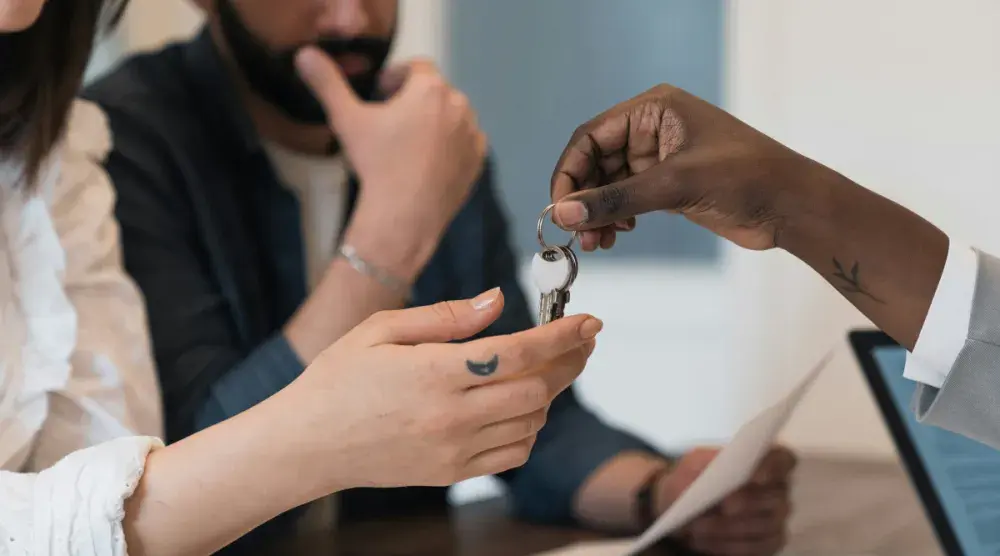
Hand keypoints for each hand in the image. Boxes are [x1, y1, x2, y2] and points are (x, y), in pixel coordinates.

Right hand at [286, 288, 600, 490]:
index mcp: (434, 373)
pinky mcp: (452, 472)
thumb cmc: (338, 379)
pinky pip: (513, 452)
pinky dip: (529, 427)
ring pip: (531, 422)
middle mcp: (451, 415)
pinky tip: (521, 405)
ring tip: (548, 367)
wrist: (307, 444)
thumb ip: (446, 316)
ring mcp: (454, 449)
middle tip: (580, 340)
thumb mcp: (382, 329)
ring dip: (549, 392)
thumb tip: (498, 300)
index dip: (562, 336)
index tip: (590, 321)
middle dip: (569, 361)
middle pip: (537, 390)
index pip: (519, 352)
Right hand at [296, 48, 487, 277]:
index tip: (380, 96)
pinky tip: (427, 162)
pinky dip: (449, 145)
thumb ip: (327, 83)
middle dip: (414, 100)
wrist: (405, 216)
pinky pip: (465, 142)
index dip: (397, 78)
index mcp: (430, 89)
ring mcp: (472, 134)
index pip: (417, 67)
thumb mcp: (346, 120)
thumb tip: (304, 54)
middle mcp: (459, 105)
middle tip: (390, 124)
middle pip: (435, 92)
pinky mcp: (478, 160)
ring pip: (452, 116)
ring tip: (408, 144)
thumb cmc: (376, 163)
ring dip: (434, 121)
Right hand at [549, 83, 825, 252]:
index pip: (591, 136)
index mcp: (653, 109)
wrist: (790, 206)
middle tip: (578, 233)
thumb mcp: (674, 185)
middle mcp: (651, 129)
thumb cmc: (744, 178)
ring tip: (597, 242)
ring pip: (609, 184)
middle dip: (584, 198)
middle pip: (596, 162)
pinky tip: (617, 235)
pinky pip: (627, 199)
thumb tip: (565, 212)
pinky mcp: (668, 185)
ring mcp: (659, 158)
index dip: (571, 172)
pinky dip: (615, 218)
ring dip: (597, 213)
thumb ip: (616, 199)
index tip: (559, 206)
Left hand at [658, 446, 795, 555]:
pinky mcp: (768, 543)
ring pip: (764, 526)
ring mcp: (776, 519)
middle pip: (777, 497)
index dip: (773, 467)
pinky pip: (754, 548)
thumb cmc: (695, 478)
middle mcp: (778, 490)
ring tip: (698, 527)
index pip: (782, 460)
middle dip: (750, 502)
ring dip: (729, 528)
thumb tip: (720, 469)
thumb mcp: (694, 463)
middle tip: (725, 507)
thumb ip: (706, 461)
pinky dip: (726, 545)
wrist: (684, 506)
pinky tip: (702, 541)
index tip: (755, 477)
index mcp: (764, 462)